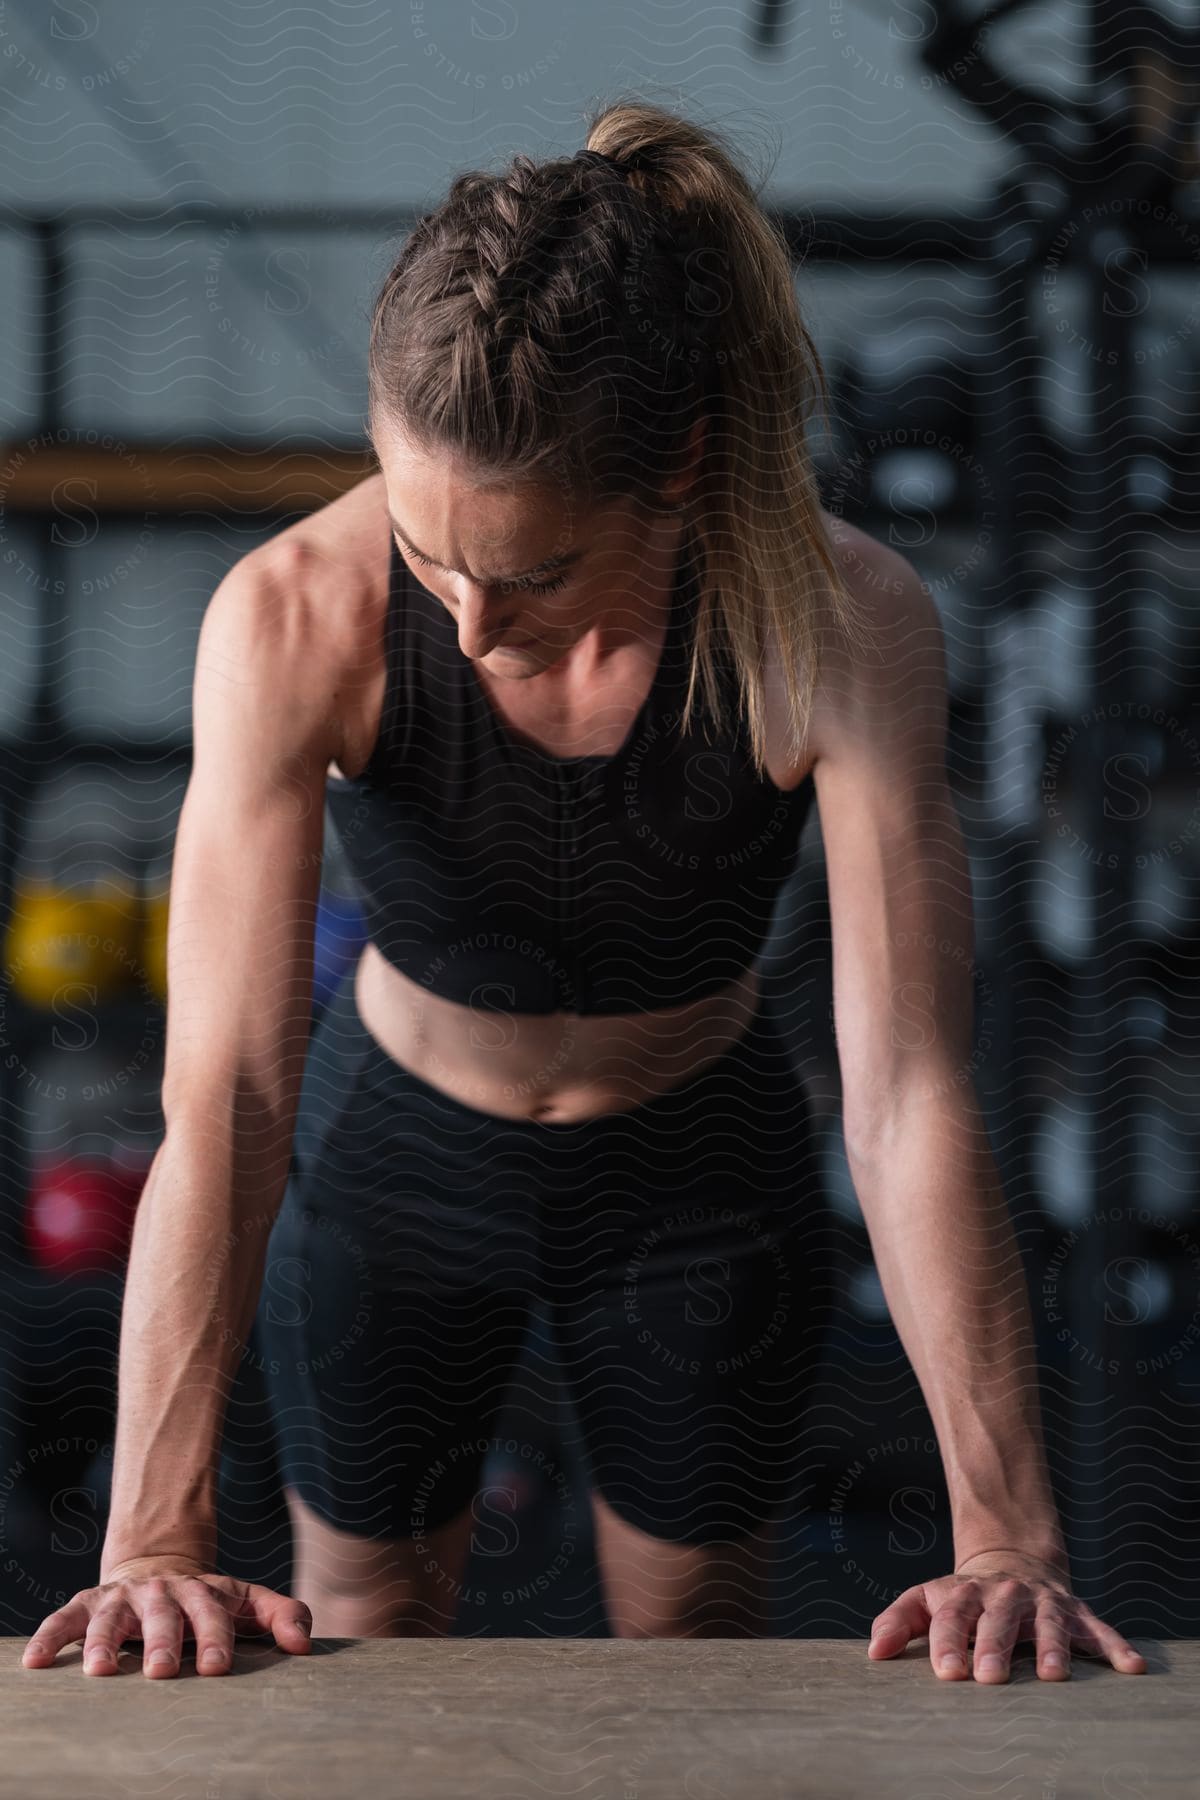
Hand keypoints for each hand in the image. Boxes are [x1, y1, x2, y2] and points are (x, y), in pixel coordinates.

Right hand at [21, 1555, 312, 1677]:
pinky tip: (37, 1661)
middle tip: (163, 1672)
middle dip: (163, 1642)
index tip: (217, 1668)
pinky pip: (64, 1618)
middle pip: (164, 1615)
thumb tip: (305, 1645)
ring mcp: (124, 1596)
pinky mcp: (89, 1602)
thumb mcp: (246, 1602)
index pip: (215, 1613)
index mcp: (204, 1592)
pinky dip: (49, 1637)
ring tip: (101, 1671)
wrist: (157, 1568)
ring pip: (112, 1617)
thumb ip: (281, 1616)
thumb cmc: (207, 1602)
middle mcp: (163, 1592)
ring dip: (104, 1642)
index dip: (216, 1638)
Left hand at [866, 1547, 1147, 1682]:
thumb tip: (874, 1654)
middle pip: (997, 1620)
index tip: (946, 1673)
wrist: (1011, 1561)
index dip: (948, 1642)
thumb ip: (898, 1622)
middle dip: (994, 1646)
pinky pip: (1096, 1628)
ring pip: (1048, 1623)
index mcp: (964, 1594)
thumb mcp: (926, 1601)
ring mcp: (1041, 1602)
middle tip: (989, 1677)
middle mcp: (1003, 1595)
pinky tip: (1129, 1667)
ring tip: (1053, 1676)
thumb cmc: (961, 1598)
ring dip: (1052, 1648)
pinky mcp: (1074, 1611)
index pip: (952, 1616)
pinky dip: (1113, 1646)